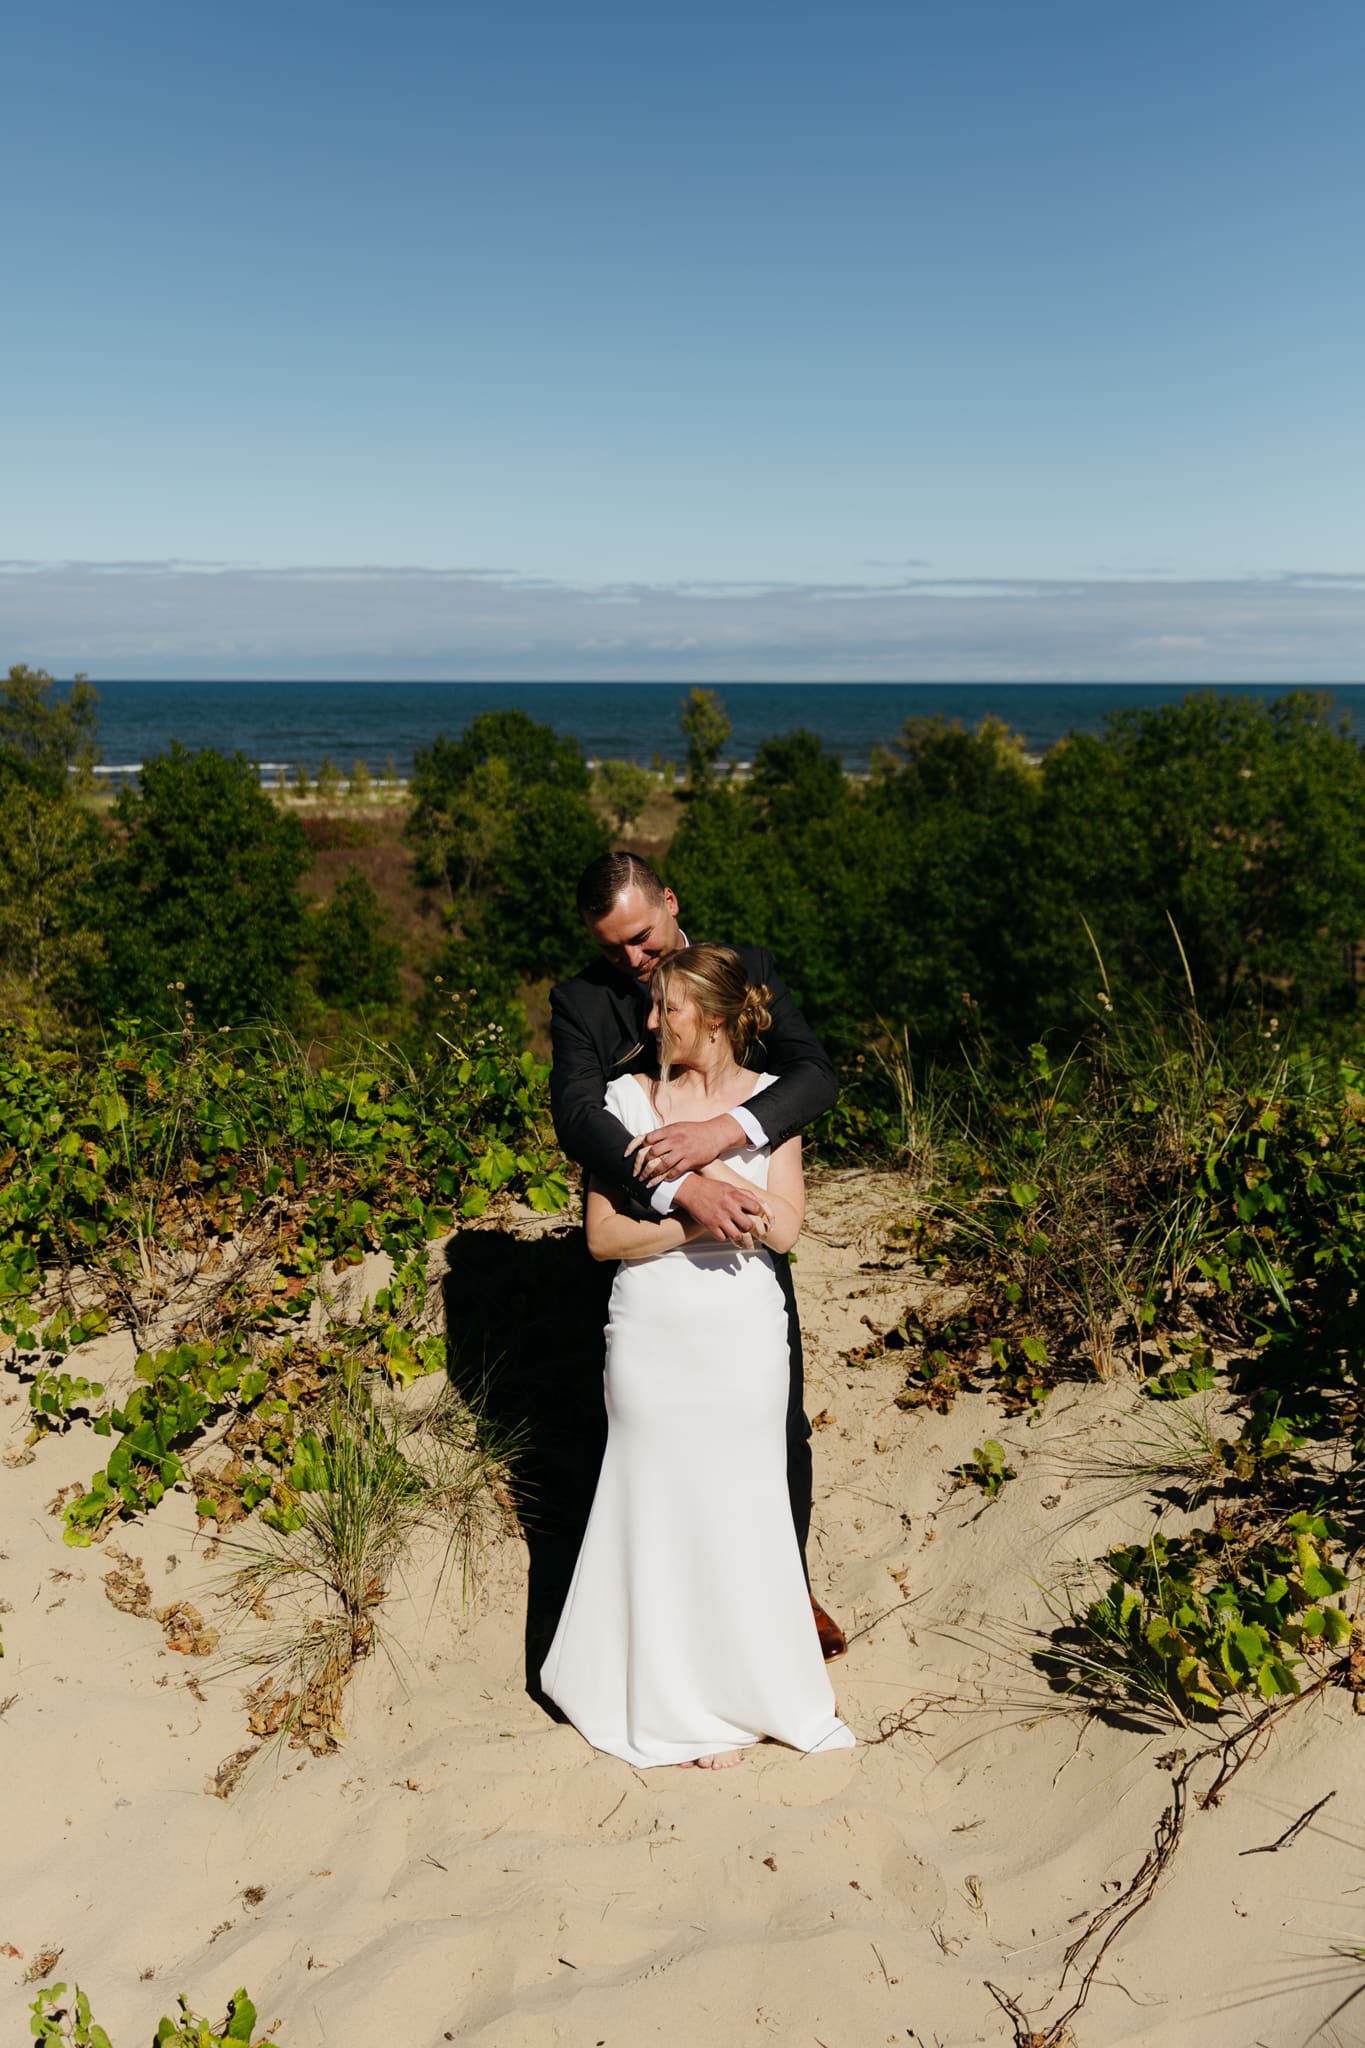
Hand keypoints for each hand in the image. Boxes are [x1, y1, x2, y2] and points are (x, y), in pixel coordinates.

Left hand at [626, 1114, 745, 1185]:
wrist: (715, 1134)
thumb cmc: (694, 1131)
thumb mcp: (677, 1127)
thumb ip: (663, 1134)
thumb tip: (646, 1140)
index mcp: (669, 1130)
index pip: (647, 1139)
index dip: (635, 1148)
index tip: (628, 1156)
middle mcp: (674, 1140)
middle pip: (651, 1154)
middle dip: (641, 1166)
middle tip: (636, 1174)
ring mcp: (682, 1151)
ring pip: (662, 1165)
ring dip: (652, 1175)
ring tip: (646, 1182)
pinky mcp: (690, 1160)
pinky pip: (675, 1172)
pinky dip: (667, 1177)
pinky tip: (663, 1181)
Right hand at [675, 1173, 772, 1246]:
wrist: (691, 1189)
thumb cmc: (712, 1188)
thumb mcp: (731, 1187)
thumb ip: (746, 1195)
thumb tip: (761, 1204)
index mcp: (736, 1196)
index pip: (757, 1209)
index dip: (762, 1215)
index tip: (761, 1218)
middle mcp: (729, 1207)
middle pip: (749, 1225)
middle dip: (753, 1230)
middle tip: (755, 1233)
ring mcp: (719, 1217)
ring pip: (737, 1235)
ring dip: (741, 1239)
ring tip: (743, 1241)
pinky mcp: (710, 1225)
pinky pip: (723, 1238)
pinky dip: (726, 1237)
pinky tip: (727, 1234)